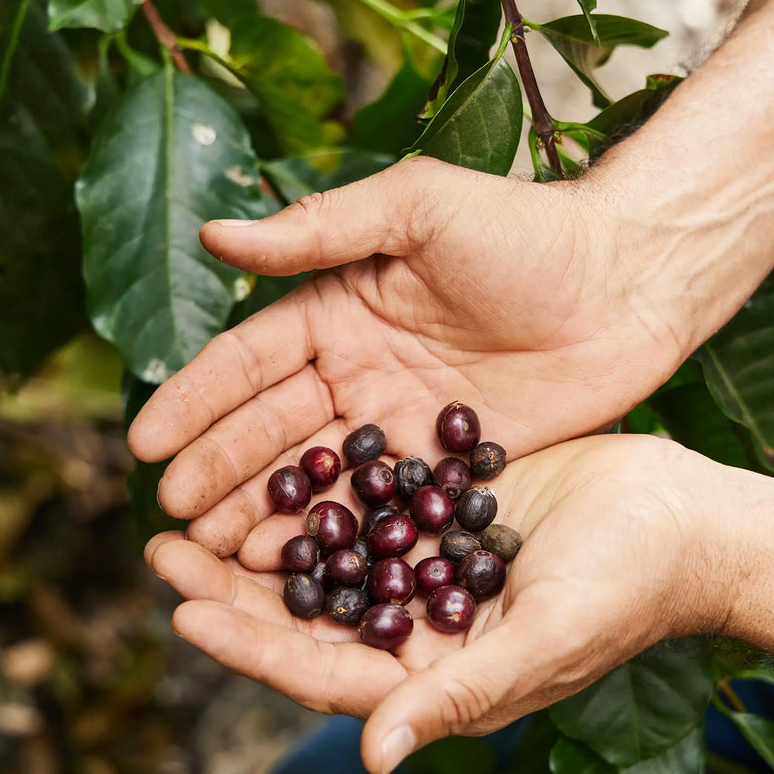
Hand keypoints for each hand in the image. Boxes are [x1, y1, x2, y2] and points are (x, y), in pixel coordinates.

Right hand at [129, 156, 691, 553]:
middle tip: (172, 518)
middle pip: (273, 429)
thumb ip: (320, 229)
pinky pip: (383, 505)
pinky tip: (303, 565)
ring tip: (217, 552)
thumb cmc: (524, 229)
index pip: (249, 362)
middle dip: (219, 470)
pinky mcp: (449, 464)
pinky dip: (343, 535)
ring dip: (267, 513)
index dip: (195, 401)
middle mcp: (360, 370)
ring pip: (320, 477)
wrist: (626, 279)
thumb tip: (216, 236)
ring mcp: (403, 423)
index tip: (146, 443)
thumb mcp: (416, 208)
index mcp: (339, 308)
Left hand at [144, 435, 729, 773]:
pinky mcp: (446, 500)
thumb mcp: (544, 641)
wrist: (679, 516)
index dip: (251, 643)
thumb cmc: (626, 587)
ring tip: (196, 500)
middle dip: (234, 584)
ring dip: (267, 530)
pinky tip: (278, 457)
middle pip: (309, 609)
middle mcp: (422, 616)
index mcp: (436, 670)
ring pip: (329, 550)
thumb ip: (459, 695)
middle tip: (162, 546)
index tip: (184, 606)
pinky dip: (322, 485)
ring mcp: (431, 555)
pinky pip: (371, 495)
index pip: (324, 667)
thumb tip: (377, 757)